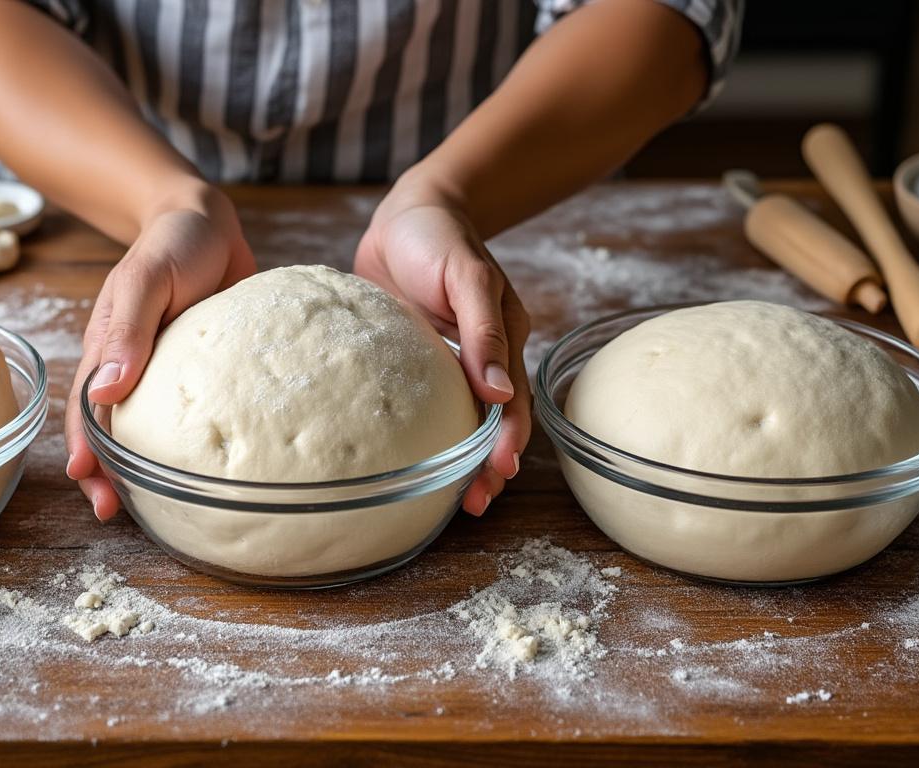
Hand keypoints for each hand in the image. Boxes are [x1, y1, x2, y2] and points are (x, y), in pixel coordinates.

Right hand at [64, 183, 254, 519]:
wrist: (207, 221)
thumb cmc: (172, 244)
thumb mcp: (146, 278)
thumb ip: (128, 329)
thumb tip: (108, 390)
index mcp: (110, 348)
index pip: (88, 407)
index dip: (85, 445)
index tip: (88, 480)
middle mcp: (133, 366)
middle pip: (110, 427)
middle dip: (106, 471)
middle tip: (113, 512)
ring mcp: (166, 371)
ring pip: (149, 427)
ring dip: (143, 464)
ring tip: (152, 503)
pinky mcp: (203, 370)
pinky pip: (189, 411)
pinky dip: (187, 441)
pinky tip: (204, 465)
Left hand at [354, 174, 531, 515]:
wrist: (407, 212)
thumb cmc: (440, 237)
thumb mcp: (467, 276)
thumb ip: (483, 331)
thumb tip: (496, 391)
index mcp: (502, 342)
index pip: (511, 403)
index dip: (507, 440)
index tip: (497, 473)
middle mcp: (477, 359)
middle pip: (489, 423)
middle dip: (486, 466)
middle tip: (474, 506)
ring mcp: (444, 363)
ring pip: (456, 420)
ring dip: (457, 458)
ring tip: (448, 499)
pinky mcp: (410, 361)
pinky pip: (419, 402)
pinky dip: (421, 431)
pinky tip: (407, 456)